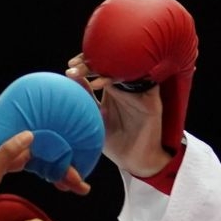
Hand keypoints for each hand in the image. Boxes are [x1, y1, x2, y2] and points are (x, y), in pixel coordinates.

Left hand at [0, 130, 88, 213]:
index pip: (45, 150)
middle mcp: (13, 148)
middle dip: (66, 169)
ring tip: (76, 186)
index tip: (78, 173)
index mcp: (11, 146)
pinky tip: (55, 180)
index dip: (63, 161)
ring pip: (42, 162)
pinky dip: (46, 174)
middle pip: (47, 155)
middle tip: (82, 186)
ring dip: (59, 173)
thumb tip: (30, 134)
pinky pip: (33, 168)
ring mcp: (10, 158)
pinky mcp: (6, 167)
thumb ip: (8, 152)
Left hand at [66, 54, 171, 177]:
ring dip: (109, 66)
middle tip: (77, 63)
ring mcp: (140, 92)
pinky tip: (107, 81)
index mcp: (113, 89)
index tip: (70, 64)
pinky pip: (144, 83)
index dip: (87, 61)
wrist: (134, 161)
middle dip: (95, 59)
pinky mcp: (151, 101)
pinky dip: (127, 79)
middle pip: (114, 63)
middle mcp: (127, 87)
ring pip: (129, 68)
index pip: (102, 66)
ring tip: (89, 70)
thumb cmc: (114, 141)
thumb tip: (69, 76)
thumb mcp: (94, 116)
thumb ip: (85, 96)